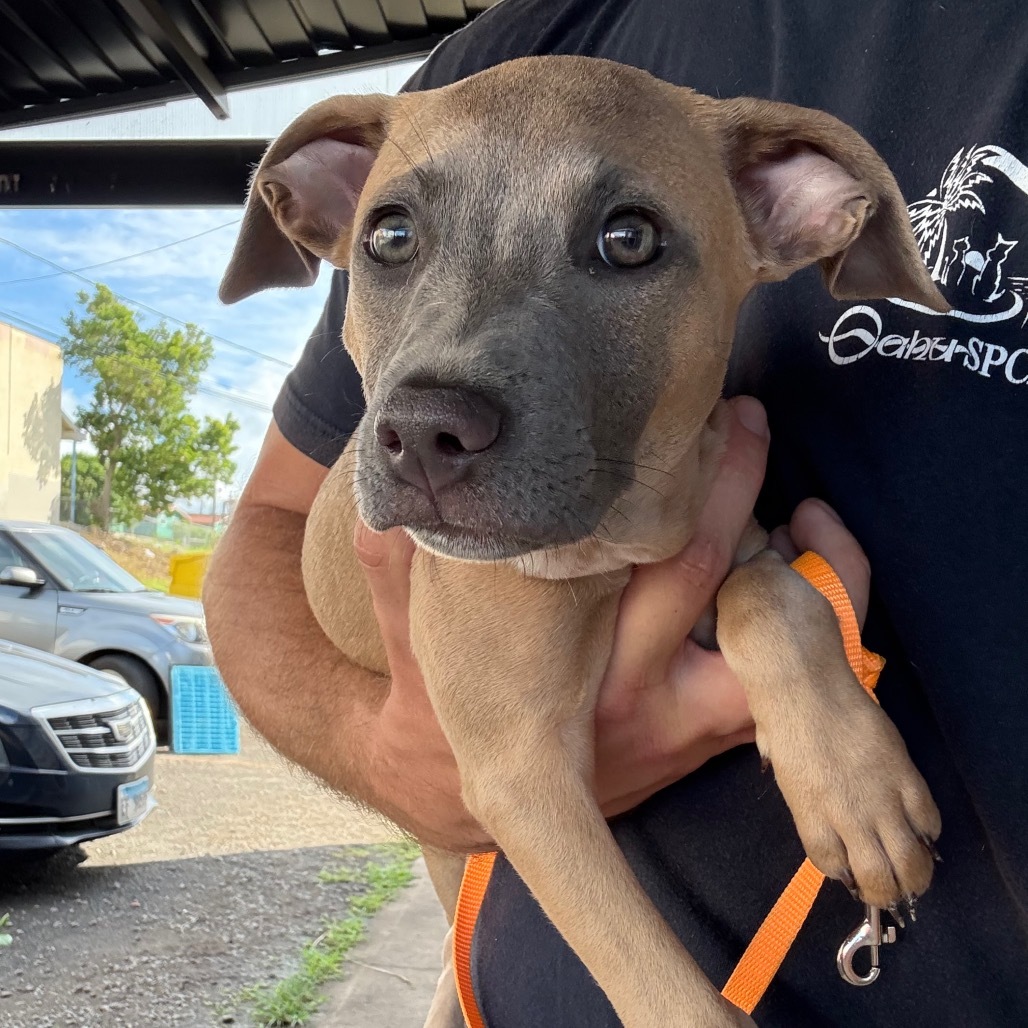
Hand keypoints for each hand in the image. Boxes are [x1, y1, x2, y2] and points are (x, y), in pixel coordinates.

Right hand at [354, 396, 870, 847]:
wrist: (484, 806)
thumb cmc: (459, 705)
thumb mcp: (416, 644)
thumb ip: (392, 578)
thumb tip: (378, 508)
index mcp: (585, 671)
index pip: (670, 561)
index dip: (705, 486)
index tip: (702, 419)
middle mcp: (650, 698)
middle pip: (731, 583)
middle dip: (743, 492)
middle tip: (747, 419)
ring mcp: (692, 726)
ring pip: (779, 644)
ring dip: (805, 571)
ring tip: (804, 506)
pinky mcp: (712, 740)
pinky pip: (784, 681)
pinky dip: (810, 626)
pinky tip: (803, 566)